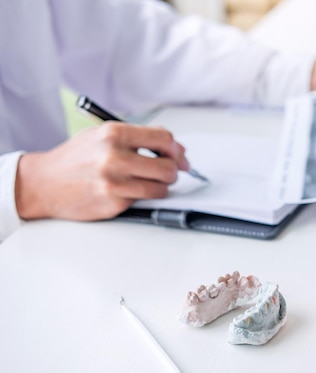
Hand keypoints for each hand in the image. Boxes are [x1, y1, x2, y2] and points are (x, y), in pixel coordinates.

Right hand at [15, 122, 189, 220]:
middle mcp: (114, 156)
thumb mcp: (102, 136)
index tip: (179, 157)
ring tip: (146, 182)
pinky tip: (125, 191)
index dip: (176, 150)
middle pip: (168, 166)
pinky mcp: (113, 202)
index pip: (164, 139)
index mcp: (114, 133)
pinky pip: (143, 201)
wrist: (42, 183)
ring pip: (161, 188)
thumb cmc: (74, 159)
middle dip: (172, 171)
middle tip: (166, 173)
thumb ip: (139, 139)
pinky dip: (141, 197)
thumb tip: (177, 150)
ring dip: (160, 187)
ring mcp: (114, 181)